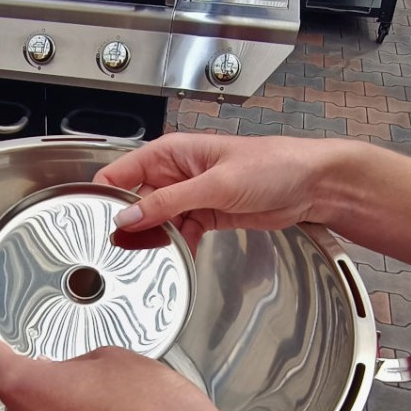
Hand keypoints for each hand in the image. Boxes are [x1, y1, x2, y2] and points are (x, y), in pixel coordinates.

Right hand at [95, 133, 340, 251]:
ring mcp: (190, 196)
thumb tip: (130, 217)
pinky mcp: (205, 215)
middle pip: (137, 202)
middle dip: (131, 225)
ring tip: (156, 256)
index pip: (121, 172)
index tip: (100, 222)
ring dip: (157, 240)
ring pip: (158, 222)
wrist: (311, 185)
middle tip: (125, 250)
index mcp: (171, 153)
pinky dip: (179, 247)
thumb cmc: (273, 164)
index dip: (107, 196)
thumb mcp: (215, 184)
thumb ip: (169, 202)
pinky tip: (181, 257)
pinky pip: (180, 234)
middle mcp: (176, 174)